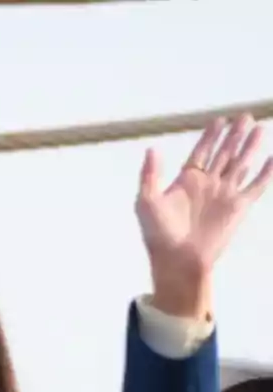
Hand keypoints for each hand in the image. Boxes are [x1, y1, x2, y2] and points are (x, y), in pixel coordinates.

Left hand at [135, 114, 272, 318]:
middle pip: (224, 153)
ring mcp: (224, 194)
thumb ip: (150, 174)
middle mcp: (208, 184)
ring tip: (260, 127)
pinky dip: (267, 171)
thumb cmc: (158, 233)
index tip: (219, 120)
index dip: (211, 136)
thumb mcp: (146, 201)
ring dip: (250, 147)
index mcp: (186, 180)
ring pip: (242, 163)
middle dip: (234, 135)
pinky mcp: (238, 206)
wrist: (178, 258)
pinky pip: (256, 185)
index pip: (202, 152)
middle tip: (245, 117)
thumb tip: (152, 148)